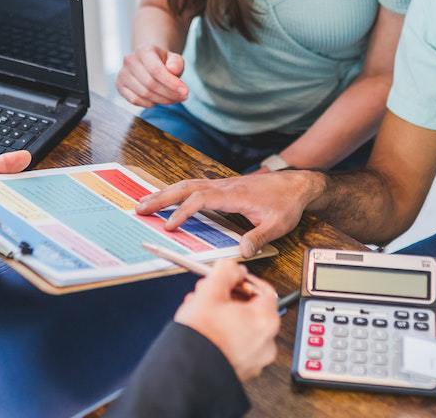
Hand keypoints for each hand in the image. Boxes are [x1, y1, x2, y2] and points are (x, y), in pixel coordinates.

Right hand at [116, 43, 187, 107]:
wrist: (148, 62)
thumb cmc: (163, 62)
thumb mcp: (174, 59)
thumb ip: (177, 63)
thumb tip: (173, 70)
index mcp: (144, 50)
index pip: (156, 70)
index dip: (171, 83)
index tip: (185, 91)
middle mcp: (130, 61)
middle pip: (150, 84)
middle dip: (169, 94)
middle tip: (183, 97)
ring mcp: (123, 74)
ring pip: (143, 94)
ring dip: (162, 100)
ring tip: (174, 99)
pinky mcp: (120, 86)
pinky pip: (135, 100)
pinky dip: (149, 103)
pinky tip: (159, 100)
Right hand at [137, 170, 322, 256]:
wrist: (296, 185)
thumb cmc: (286, 203)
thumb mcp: (277, 225)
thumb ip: (258, 237)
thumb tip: (242, 251)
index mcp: (233, 195)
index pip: (200, 199)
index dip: (183, 212)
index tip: (169, 225)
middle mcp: (223, 186)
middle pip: (186, 188)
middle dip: (161, 198)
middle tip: (139, 208)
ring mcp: (221, 185)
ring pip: (187, 185)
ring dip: (165, 193)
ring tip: (145, 202)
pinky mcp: (222, 187)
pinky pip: (194, 187)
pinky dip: (177, 191)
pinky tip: (167, 198)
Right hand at [174, 259, 278, 382]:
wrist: (186, 373)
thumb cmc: (201, 337)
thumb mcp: (210, 291)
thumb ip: (226, 271)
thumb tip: (234, 268)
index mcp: (266, 321)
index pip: (263, 290)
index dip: (244, 280)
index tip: (230, 278)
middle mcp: (266, 342)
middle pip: (252, 308)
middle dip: (228, 296)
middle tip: (210, 292)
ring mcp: (255, 360)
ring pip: (242, 327)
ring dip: (223, 314)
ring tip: (200, 310)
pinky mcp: (242, 371)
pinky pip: (238, 345)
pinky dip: (224, 334)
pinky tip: (204, 330)